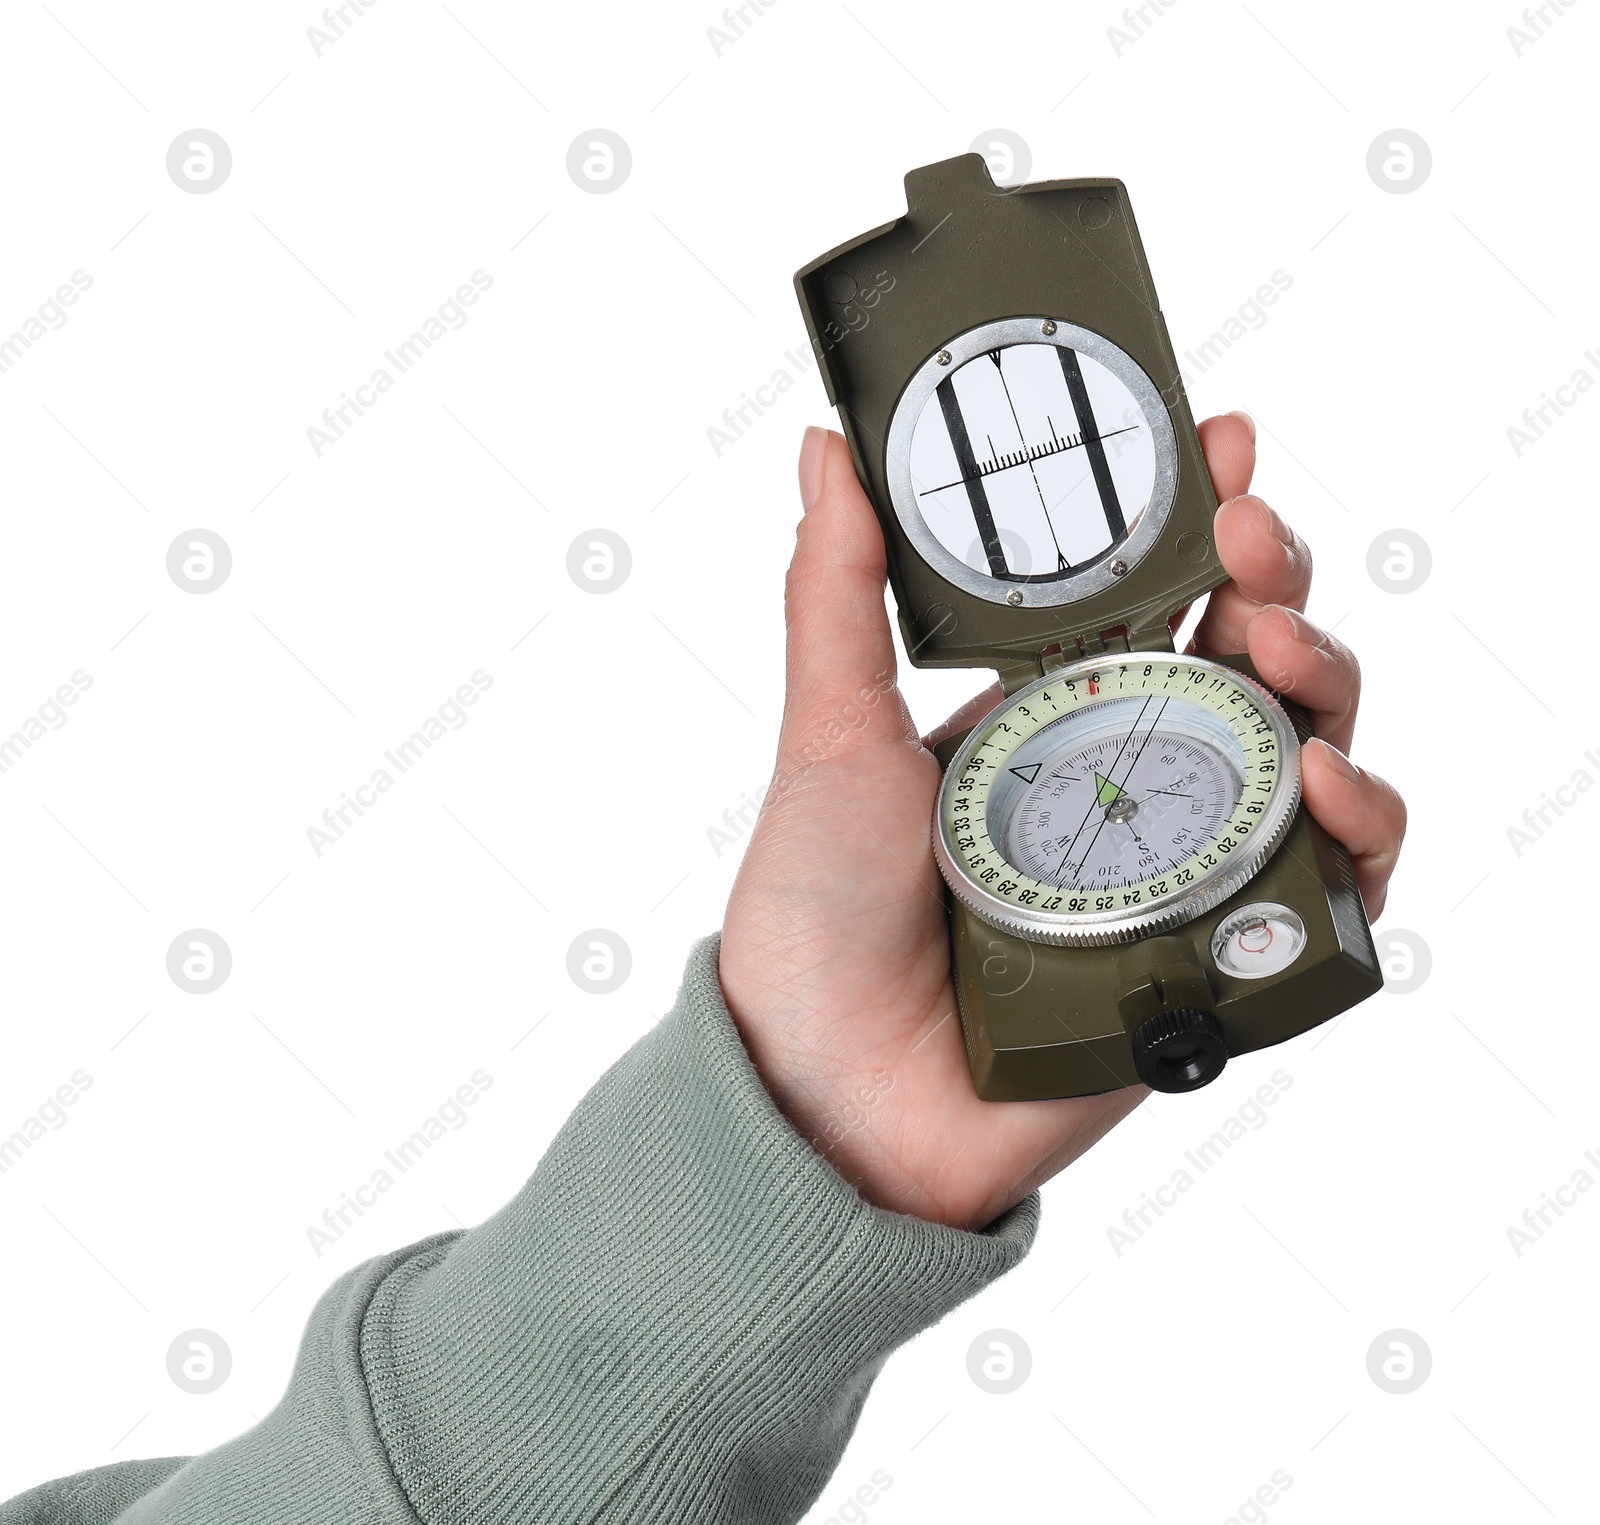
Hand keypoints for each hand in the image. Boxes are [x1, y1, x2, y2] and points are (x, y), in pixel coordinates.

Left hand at [718, 413, 1405, 1231]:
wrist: (826, 1088)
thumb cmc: (820, 912)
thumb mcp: (829, 732)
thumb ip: (835, 590)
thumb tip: (825, 445)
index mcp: (1047, 713)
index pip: (1155, 592)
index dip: (1201, 510)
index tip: (1221, 438)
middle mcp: (1129, 777)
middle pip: (1250, 654)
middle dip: (1275, 574)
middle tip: (1249, 539)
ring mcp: (1184, 862)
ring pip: (1310, 747)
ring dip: (1325, 678)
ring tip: (1278, 647)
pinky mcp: (1222, 954)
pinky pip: (1336, 882)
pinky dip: (1360, 824)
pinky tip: (1320, 780)